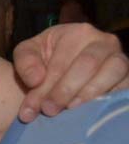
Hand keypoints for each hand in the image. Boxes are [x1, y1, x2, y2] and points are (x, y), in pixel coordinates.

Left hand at [13, 23, 128, 121]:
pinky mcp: (128, 78)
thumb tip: (37, 79)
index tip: (31, 107)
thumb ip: (25, 62)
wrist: (61, 70)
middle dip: (64, 91)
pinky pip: (124, 87)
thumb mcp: (28, 54)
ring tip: (69, 109)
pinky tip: (90, 110)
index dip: (45, 86)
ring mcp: (120, 60)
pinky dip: (108, 99)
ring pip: (111, 73)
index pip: (61, 61)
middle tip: (49, 110)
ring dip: (88, 94)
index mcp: (78, 32)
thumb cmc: (44, 60)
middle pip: (86, 66)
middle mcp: (104, 42)